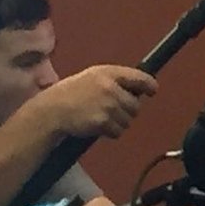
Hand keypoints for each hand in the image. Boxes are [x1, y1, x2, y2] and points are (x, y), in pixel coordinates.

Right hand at [35, 65, 155, 140]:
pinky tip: (97, 125)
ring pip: (128, 120)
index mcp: (108, 73)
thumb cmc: (70, 94)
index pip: (139, 78)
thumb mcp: (92, 77)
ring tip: (100, 117)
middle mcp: (111, 87)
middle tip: (111, 110)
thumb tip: (138, 90)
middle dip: (127, 110)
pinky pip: (118, 131)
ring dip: (118, 122)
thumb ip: (114, 81)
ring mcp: (108, 105)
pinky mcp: (104, 121)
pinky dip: (111, 132)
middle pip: (136, 105)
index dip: (149, 85)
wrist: (52, 110)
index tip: (152, 90)